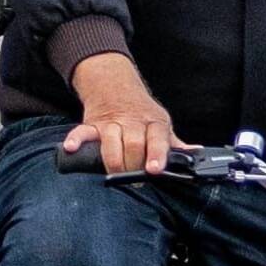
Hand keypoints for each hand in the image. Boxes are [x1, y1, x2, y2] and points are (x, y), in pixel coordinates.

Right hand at [69, 54, 172, 181]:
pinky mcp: (93, 124)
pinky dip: (76, 139)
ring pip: (111, 140)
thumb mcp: (161, 124)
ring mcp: (111, 122)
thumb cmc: (141, 113)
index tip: (154, 170)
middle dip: (133, 164)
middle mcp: (133, 121)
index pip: (158, 138)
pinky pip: (82, 131)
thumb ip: (174, 143)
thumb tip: (195, 154)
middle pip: (134, 143)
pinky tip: (71, 148)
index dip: (157, 154)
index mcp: (154, 122)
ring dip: (112, 159)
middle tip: (134, 180)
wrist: (115, 85)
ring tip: (114, 172)